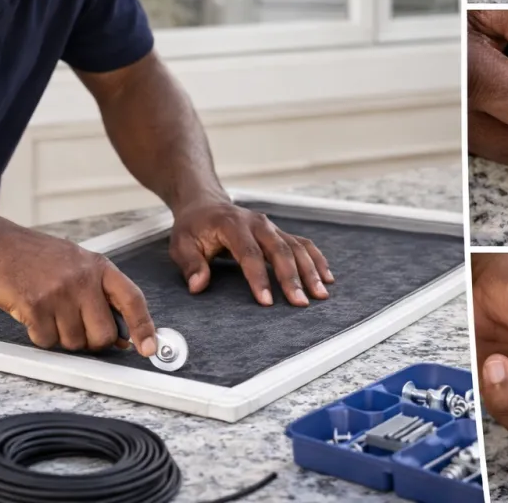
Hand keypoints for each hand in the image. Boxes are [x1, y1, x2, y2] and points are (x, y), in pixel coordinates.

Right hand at [0, 227, 157, 356]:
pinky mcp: (34, 305)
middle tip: (76, 327)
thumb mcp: (79, 265)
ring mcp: (59, 292)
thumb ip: (102, 296)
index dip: (144, 327)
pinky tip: (34, 314)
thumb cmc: (39, 257)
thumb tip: (123, 335)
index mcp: (99, 267)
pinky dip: (40, 335)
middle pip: (103, 333)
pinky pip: (46, 341)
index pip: (132, 300)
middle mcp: (83, 279)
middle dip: (92, 341)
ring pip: (73, 342)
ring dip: (61, 336)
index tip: (149, 347)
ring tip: (50, 312)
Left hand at [169, 199, 332, 306]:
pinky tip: (327, 277)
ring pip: (296, 247)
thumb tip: (198, 285)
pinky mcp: (279, 232)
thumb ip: (190, 264)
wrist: (205, 204)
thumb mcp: (181, 244)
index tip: (267, 301)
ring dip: (310, 270)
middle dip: (292, 278)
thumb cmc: (193, 227)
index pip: (249, 253)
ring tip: (320, 294)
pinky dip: (317, 260)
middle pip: (279, 250)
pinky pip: (303, 244)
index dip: (259, 278)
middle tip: (300, 302)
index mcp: (232, 225)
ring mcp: (271, 227)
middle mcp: (257, 223)